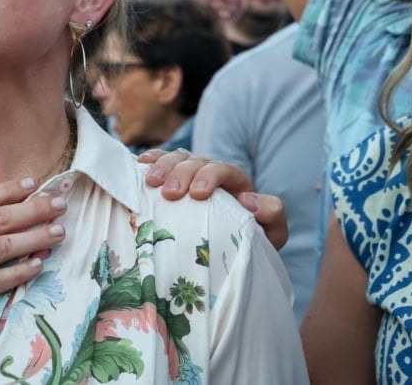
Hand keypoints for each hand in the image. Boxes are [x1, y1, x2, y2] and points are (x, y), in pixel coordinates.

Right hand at [138, 148, 287, 249]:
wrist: (231, 254)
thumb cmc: (251, 242)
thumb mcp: (271, 233)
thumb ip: (272, 214)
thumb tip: (249, 201)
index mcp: (237, 184)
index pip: (226, 169)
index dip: (210, 176)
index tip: (197, 194)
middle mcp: (212, 174)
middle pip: (197, 161)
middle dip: (182, 172)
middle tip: (168, 192)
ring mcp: (191, 176)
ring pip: (178, 158)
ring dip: (163, 166)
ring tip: (150, 182)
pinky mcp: (173, 182)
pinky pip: (162, 163)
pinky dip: (152, 160)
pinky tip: (140, 164)